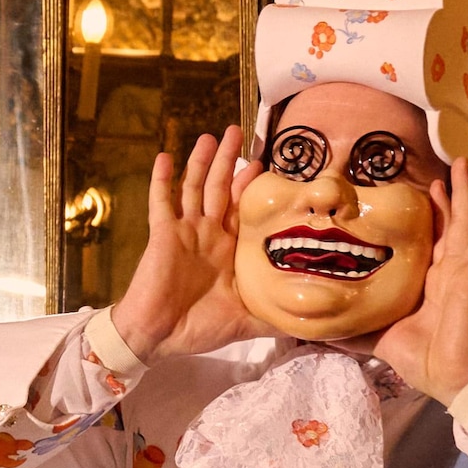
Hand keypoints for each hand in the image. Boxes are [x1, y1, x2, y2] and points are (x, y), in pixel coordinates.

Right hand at [108, 130, 260, 356]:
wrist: (157, 336)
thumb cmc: (197, 328)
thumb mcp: (245, 321)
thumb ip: (273, 317)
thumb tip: (309, 325)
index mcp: (227, 250)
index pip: (242, 209)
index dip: (250, 186)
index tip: (263, 162)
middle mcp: (207, 235)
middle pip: (220, 188)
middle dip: (229, 161)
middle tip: (238, 131)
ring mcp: (184, 232)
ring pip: (194, 188)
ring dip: (201, 162)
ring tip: (209, 136)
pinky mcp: (162, 235)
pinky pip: (161, 203)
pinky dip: (161, 180)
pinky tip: (164, 157)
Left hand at [375, 159, 467, 401]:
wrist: (450, 381)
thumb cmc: (422, 360)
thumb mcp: (379, 338)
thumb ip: (354, 331)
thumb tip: (319, 332)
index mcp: (435, 282)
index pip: (437, 239)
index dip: (436, 213)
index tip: (428, 187)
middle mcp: (452, 274)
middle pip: (457, 225)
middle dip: (457, 194)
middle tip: (458, 163)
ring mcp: (465, 276)